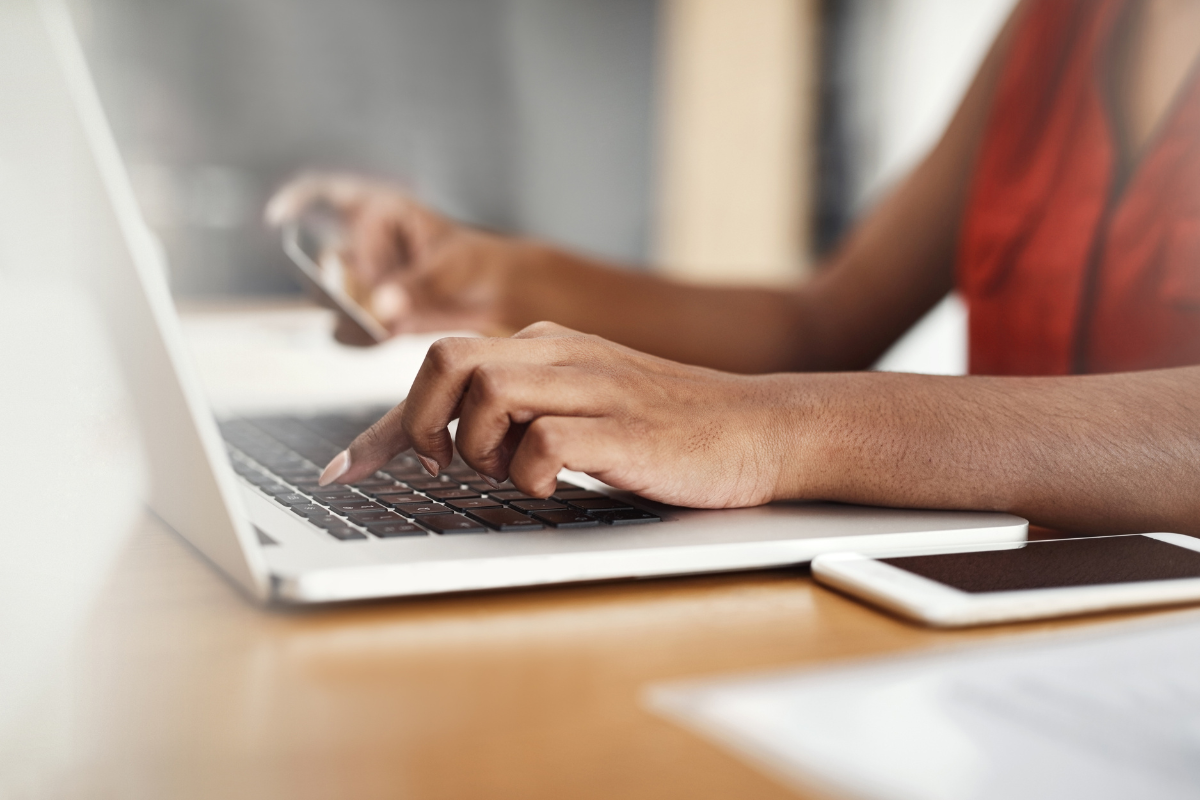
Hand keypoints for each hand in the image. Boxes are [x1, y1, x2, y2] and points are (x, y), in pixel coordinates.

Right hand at [266, 173, 512, 344]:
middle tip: (395, 300)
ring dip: (359, 313)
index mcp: (381, 209)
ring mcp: (360, 277)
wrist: (492, 298)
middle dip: (360, 284)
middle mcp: (362, 241)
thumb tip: (382, 308)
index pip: (329, 195)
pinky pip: (348, 328)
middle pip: (332, 259)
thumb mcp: (451, 269)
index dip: (297, 199)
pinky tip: (383, 338)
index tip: (278, 217)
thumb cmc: (475, 265)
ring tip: (399, 319)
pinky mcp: (366, 311)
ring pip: (334, 296)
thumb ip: (417, 287)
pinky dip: (361, 336)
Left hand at [318, 322, 793, 507]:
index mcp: (545, 345)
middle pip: (446, 361)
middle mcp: (559, 355)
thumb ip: (521, 410)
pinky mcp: (623, 429)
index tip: (344, 468)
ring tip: (510, 474)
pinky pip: (544, 441)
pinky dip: (530, 473)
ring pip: (486, 394)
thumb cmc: (666, 424)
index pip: (441, 364)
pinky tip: (552, 484)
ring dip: (478, 448)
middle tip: (443, 466)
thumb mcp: (583, 404)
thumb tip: (449, 443)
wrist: (757, 427)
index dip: (381, 426)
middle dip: (421, 422)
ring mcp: (592, 387)